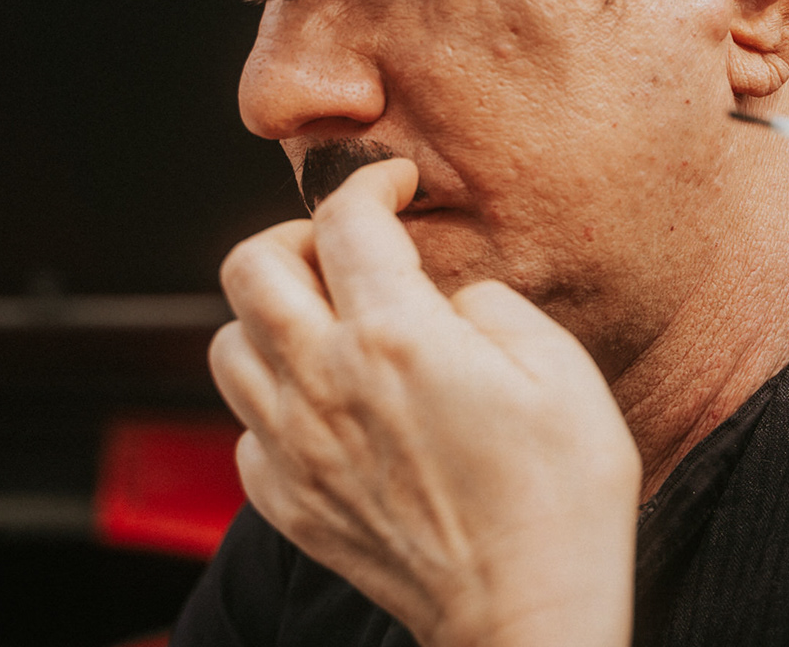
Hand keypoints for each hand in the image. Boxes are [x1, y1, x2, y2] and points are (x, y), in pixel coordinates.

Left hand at [209, 159, 639, 646]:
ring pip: (227, 345)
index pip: (345, 220)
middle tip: (343, 248)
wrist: (528, 612)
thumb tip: (451, 297)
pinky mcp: (291, 501)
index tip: (396, 186)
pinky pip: (244, 429)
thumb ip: (492, 304)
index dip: (370, 184)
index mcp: (395, 336)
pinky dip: (273, 401)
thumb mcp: (562, 368)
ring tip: (324, 323)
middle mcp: (326, 384)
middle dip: (296, 237)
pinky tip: (326, 406)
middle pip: (249, 267)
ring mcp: (297, 447)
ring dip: (269, 317)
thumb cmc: (561, 496)